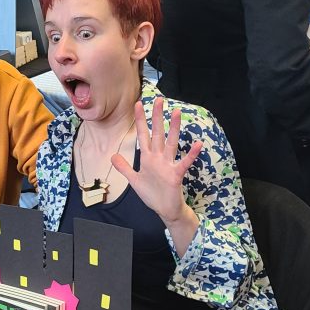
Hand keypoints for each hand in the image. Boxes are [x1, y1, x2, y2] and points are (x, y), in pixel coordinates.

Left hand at [111, 97, 201, 237]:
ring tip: (176, 113)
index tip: (138, 104)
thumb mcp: (134, 180)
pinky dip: (190, 154)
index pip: (143, 135)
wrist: (165, 210)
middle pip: (158, 133)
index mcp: (148, 158)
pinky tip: (197, 144)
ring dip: (174, 128)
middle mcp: (158, 158)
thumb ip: (124, 167)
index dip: (140, 120)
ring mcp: (168, 165)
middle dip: (157, 117)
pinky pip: (184, 163)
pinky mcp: (175, 175)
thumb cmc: (152, 195)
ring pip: (171, 143)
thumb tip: (113, 156)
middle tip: (159, 99)